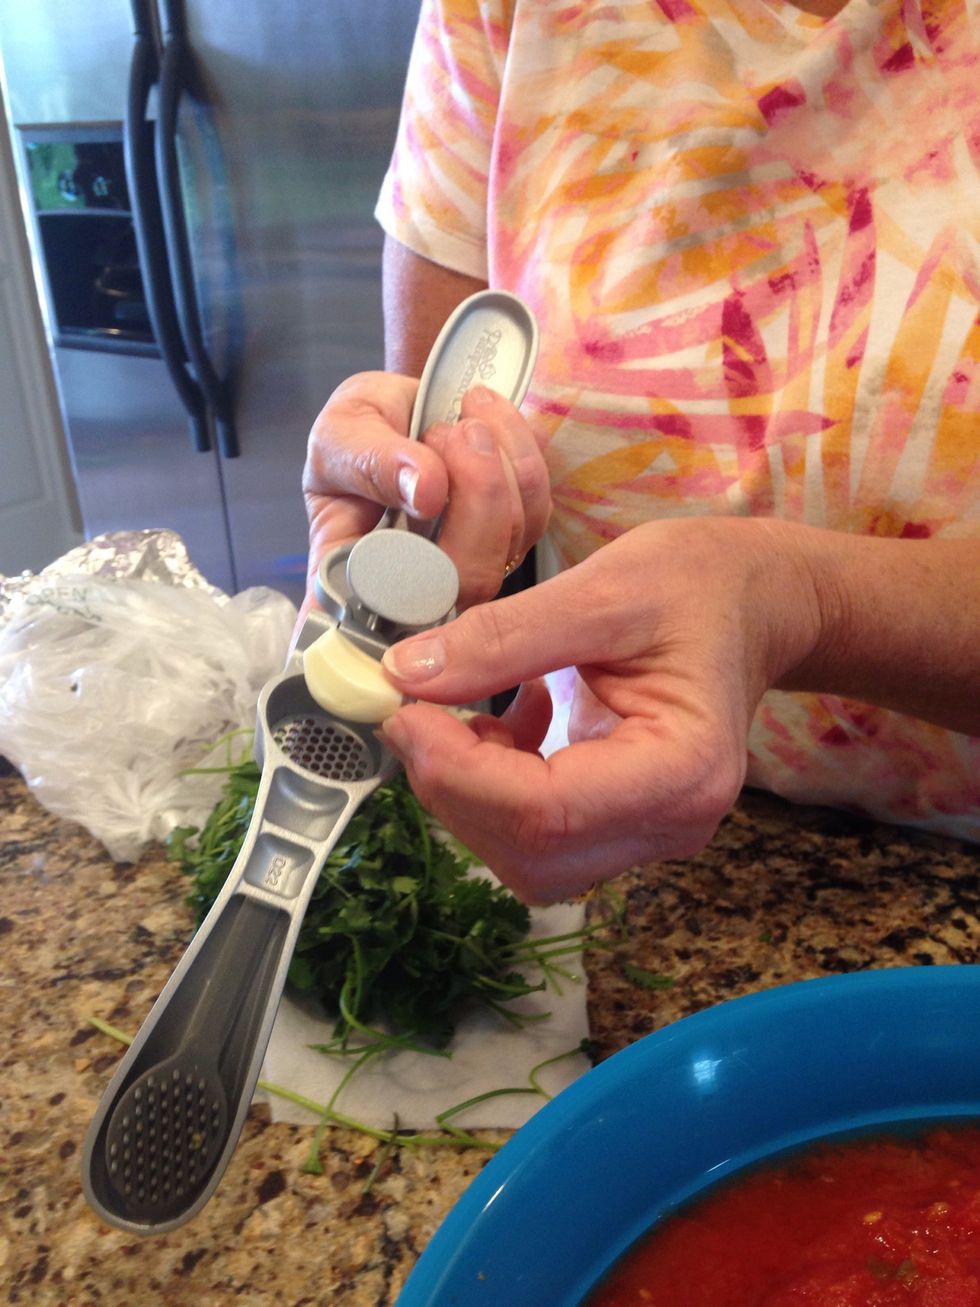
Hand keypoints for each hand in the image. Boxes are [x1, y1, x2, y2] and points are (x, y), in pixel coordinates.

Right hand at [299, 373, 550, 625]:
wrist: (406, 406)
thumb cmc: (359, 433)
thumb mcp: (341, 435)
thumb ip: (373, 462)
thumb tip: (426, 490)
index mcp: (353, 581)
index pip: (373, 628)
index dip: (404, 608)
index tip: (420, 533)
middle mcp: (417, 593)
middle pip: (465, 581)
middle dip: (476, 495)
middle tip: (455, 431)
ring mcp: (470, 569)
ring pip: (508, 539)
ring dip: (497, 461)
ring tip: (463, 417)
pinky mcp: (510, 538)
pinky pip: (534, 506)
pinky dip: (519, 451)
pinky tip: (488, 417)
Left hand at [377, 518, 823, 902]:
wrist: (750, 605)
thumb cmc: (697, 587)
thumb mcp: (601, 590)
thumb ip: (503, 637)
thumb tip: (406, 676)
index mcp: (684, 770)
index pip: (545, 813)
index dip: (456, 773)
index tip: (404, 710)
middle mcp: (672, 823)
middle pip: (530, 850)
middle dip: (452, 787)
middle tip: (415, 709)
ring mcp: (647, 833)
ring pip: (525, 855)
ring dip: (468, 790)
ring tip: (465, 709)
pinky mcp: (619, 824)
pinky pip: (535, 835)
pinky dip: (493, 786)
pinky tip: (505, 721)